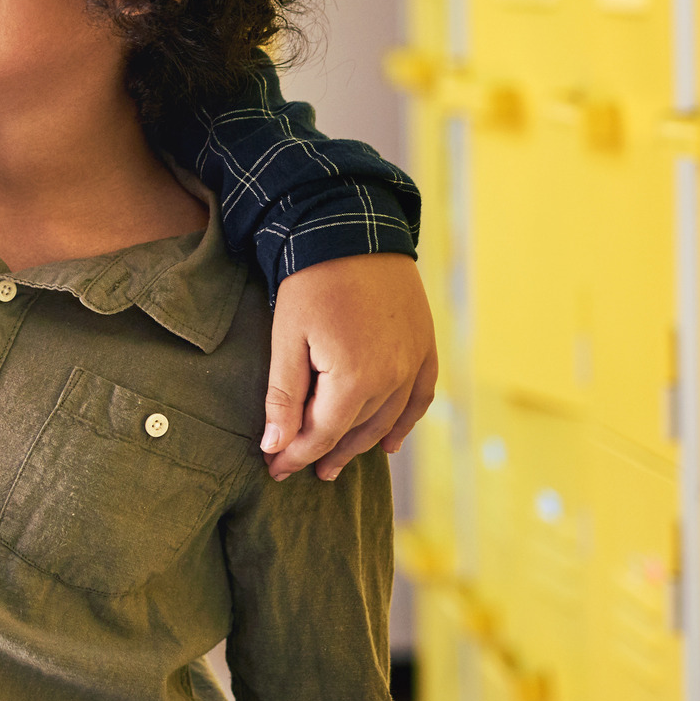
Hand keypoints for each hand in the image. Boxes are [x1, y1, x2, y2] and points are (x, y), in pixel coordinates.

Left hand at [261, 252, 437, 481]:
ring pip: (387, 422)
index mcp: (355, 380)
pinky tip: (388, 443)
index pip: (322, 435)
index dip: (296, 455)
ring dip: (360, 445)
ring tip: (334, 463)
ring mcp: (414, 364)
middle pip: (354, 432)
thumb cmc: (311, 283)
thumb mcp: (287, 339)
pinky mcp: (425, 347)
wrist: (354, 231)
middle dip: (323, 453)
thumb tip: (274, 447)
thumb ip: (283, 397)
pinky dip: (404, 424)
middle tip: (297, 469)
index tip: (274, 469)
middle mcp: (393, 379)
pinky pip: (419, 399)